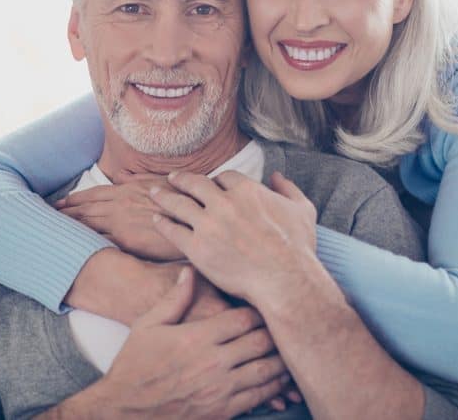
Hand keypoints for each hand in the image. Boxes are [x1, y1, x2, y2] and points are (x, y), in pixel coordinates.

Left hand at [55, 172, 184, 260]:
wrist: (198, 214)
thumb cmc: (182, 199)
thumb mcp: (159, 183)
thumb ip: (138, 180)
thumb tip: (121, 177)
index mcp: (127, 189)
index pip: (93, 194)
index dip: (73, 199)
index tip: (58, 204)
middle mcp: (120, 203)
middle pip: (84, 209)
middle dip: (63, 214)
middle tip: (42, 218)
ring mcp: (122, 221)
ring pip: (87, 224)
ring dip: (66, 227)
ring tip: (48, 232)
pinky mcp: (127, 239)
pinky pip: (98, 240)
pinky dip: (82, 242)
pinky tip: (70, 247)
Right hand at [94, 267, 290, 419]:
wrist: (125, 409)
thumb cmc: (134, 365)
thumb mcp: (147, 325)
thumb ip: (174, 299)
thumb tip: (190, 271)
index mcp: (197, 337)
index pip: (243, 319)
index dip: (259, 310)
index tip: (267, 305)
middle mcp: (213, 362)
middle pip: (260, 342)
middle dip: (276, 332)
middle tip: (287, 323)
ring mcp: (219, 389)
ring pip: (265, 370)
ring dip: (281, 360)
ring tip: (292, 349)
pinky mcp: (222, 412)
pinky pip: (257, 397)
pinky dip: (274, 387)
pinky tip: (281, 380)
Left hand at [150, 170, 317, 304]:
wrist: (284, 280)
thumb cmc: (297, 248)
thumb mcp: (302, 210)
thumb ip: (289, 189)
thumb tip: (276, 176)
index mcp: (247, 190)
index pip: (224, 177)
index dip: (216, 180)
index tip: (210, 184)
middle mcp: (224, 203)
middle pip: (196, 185)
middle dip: (182, 180)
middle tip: (172, 178)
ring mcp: (208, 224)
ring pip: (179, 204)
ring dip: (165, 197)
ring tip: (155, 193)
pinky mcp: (197, 247)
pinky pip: (173, 230)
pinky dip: (162, 223)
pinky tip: (156, 220)